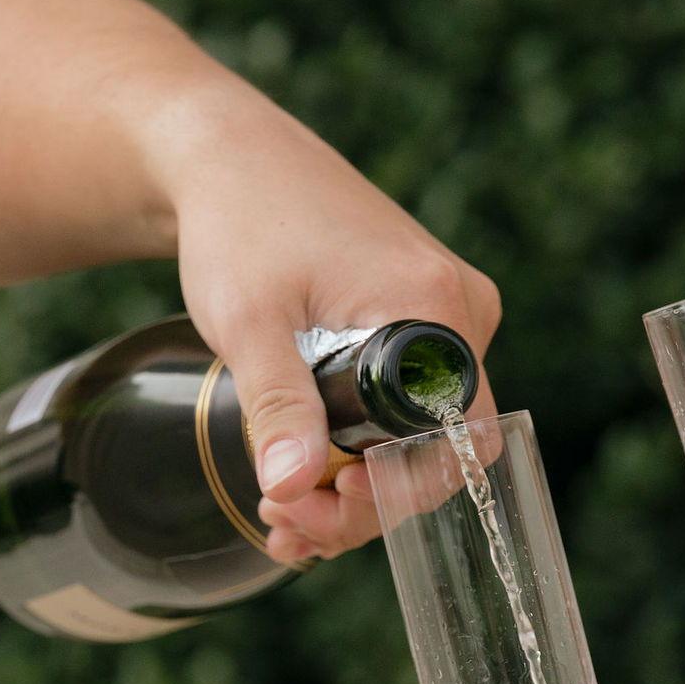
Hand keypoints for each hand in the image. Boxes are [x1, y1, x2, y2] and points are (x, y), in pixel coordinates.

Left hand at [148, 68, 501, 566]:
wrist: (224, 157)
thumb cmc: (239, 224)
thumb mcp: (251, 324)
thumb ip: (277, 408)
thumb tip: (289, 490)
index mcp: (437, 307)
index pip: (456, 440)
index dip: (394, 494)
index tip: (318, 510)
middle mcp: (460, 311)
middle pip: (439, 445)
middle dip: (365, 500)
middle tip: (288, 526)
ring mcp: (441, 314)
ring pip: (418, 431)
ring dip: (356, 482)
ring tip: (280, 513)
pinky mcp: (413, 318)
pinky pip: (402, 401)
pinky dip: (358, 444)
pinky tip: (300, 476)